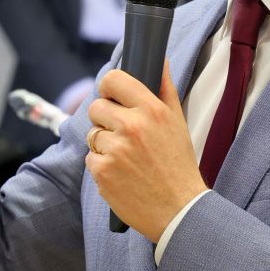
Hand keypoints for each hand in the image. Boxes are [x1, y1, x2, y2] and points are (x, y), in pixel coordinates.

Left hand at [86, 63, 206, 242]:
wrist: (178, 209)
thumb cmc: (178, 164)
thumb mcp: (178, 122)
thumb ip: (165, 88)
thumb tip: (161, 61)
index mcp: (152, 110)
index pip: (113, 80)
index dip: (108, 88)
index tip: (111, 97)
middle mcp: (132, 126)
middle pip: (96, 107)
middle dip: (105, 119)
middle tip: (122, 134)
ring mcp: (115, 149)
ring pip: (92, 134)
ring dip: (104, 144)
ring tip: (127, 158)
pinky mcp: (102, 171)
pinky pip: (91, 158)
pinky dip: (102, 165)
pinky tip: (122, 173)